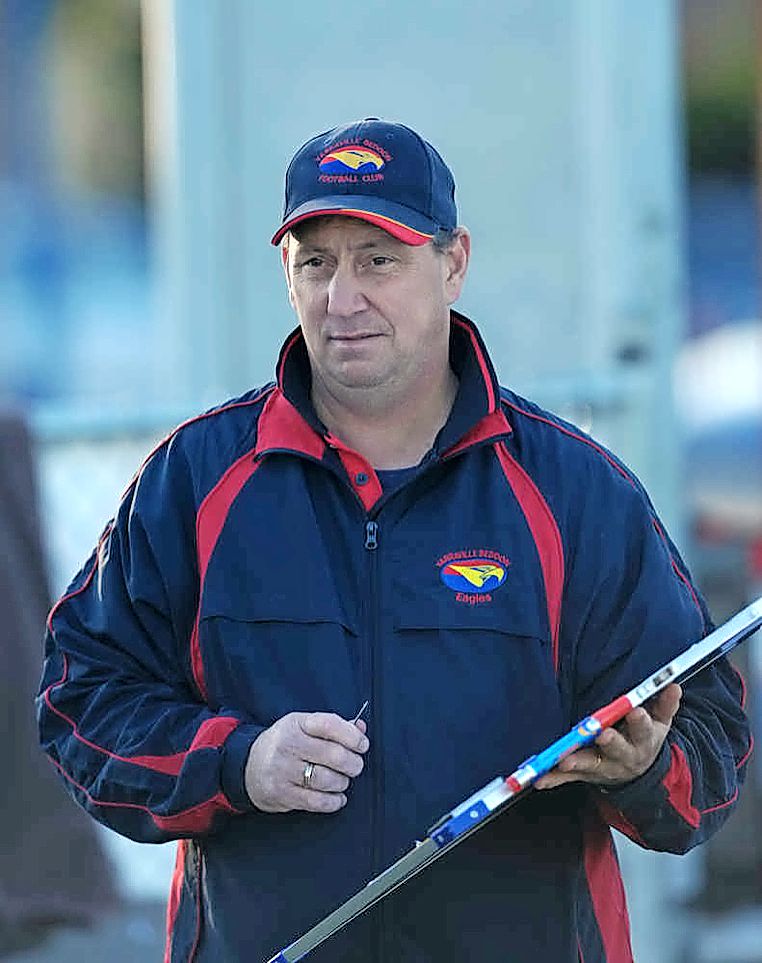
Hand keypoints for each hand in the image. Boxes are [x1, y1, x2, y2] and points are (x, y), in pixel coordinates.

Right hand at [245, 711, 368, 813]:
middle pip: (333, 755)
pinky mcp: (281, 793)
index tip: (362, 745)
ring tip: (343, 781)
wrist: (248, 766)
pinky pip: (316, 801)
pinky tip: (337, 797)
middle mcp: (288, 745)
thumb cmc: (286, 744)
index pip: (330, 725)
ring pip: (326, 779)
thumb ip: (333, 727)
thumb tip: (361, 728)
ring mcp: (283, 770)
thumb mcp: (304, 727)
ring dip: (343, 782)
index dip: (352, 736)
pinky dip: (333, 801)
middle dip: (353, 763)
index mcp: (296, 724)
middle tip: (356, 766)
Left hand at [535, 684, 681, 790]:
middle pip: (617, 749)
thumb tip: (673, 686)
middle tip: (602, 735)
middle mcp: (623, 756)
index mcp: (643, 740)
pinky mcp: (586, 775)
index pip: (644, 730)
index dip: (641, 721)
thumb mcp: (660, 723)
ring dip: (577, 762)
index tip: (636, 711)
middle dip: (611, 742)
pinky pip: (569, 778)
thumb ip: (664, 705)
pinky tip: (540, 780)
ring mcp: (604, 768)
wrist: (638, 772)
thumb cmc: (645, 738)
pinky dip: (554, 779)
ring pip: (590, 765)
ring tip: (564, 761)